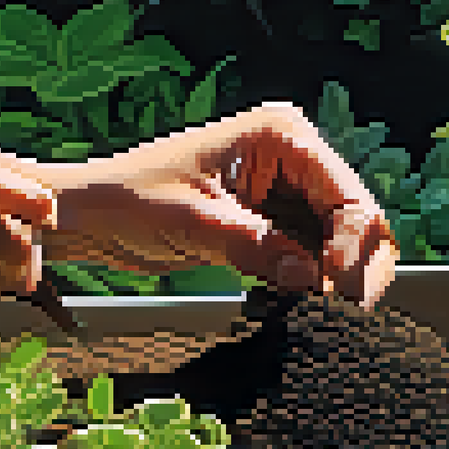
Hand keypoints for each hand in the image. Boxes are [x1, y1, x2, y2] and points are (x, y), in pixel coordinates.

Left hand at [43, 102, 398, 308]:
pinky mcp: (274, 224)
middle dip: (355, 267)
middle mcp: (295, 158)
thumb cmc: (128, 200)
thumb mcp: (194, 221)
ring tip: (321, 313)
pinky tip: (301, 305)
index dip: (351, 246)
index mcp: (281, 135)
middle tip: (341, 312)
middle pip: (358, 219)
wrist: (90, 217)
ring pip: (343, 244)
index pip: (347, 195)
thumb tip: (309, 276)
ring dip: (337, 280)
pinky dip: (314, 284)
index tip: (333, 290)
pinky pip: (314, 257)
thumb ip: (255, 245)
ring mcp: (287, 192)